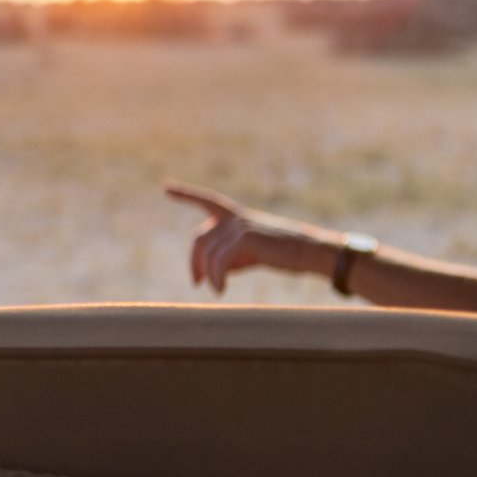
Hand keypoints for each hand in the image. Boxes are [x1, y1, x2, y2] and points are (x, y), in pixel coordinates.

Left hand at [163, 182, 341, 294]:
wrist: (311, 253)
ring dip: (208, 274)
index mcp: (237, 216)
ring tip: (215, 289)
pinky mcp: (245, 237)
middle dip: (194, 261)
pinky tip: (220, 289)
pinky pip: (218, 260)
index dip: (186, 194)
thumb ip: (229, 255)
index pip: (206, 201)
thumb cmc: (282, 254)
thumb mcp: (251, 253)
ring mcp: (240, 225)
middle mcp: (236, 217)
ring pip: (208, 251)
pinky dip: (216, 277)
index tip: (166, 187)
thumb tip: (210, 269)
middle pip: (200, 238)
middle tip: (197, 282)